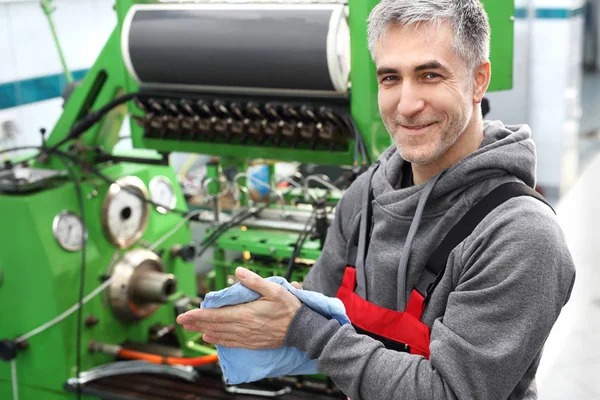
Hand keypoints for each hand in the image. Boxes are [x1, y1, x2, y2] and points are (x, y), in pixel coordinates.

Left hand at [176, 267, 301, 348]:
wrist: (302, 329)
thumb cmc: (289, 307)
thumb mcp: (274, 288)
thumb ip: (254, 281)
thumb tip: (238, 271)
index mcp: (246, 313)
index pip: (216, 314)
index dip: (198, 314)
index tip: (184, 314)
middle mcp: (243, 327)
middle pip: (214, 325)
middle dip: (196, 323)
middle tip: (181, 321)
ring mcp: (247, 337)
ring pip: (220, 334)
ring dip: (203, 330)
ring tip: (191, 328)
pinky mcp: (252, 343)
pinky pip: (231, 343)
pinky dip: (218, 340)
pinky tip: (210, 338)